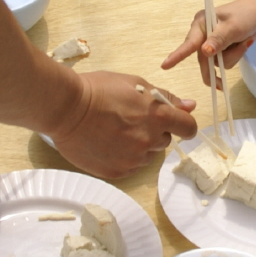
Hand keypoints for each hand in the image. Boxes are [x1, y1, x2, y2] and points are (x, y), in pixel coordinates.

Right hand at [49, 70, 198, 178]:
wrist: (65, 109)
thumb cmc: (98, 90)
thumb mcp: (135, 84)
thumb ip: (166, 98)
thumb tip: (190, 106)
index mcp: (157, 116)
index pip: (188, 127)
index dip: (183, 124)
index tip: (175, 123)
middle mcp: (149, 141)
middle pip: (164, 141)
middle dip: (153, 132)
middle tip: (130, 120)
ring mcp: (133, 159)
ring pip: (147, 155)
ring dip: (139, 146)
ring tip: (115, 132)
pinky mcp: (117, 172)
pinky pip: (130, 167)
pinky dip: (123, 157)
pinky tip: (107, 143)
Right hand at [161, 0, 255, 83]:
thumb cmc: (246, 14)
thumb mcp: (234, 26)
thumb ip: (219, 39)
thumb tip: (204, 52)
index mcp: (201, 24)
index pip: (189, 43)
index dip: (178, 55)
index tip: (165, 66)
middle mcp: (202, 34)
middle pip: (204, 58)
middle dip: (219, 62)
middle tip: (221, 85)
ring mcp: (211, 42)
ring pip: (216, 62)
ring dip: (233, 55)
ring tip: (245, 40)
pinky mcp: (220, 48)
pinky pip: (225, 60)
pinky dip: (236, 55)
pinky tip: (244, 42)